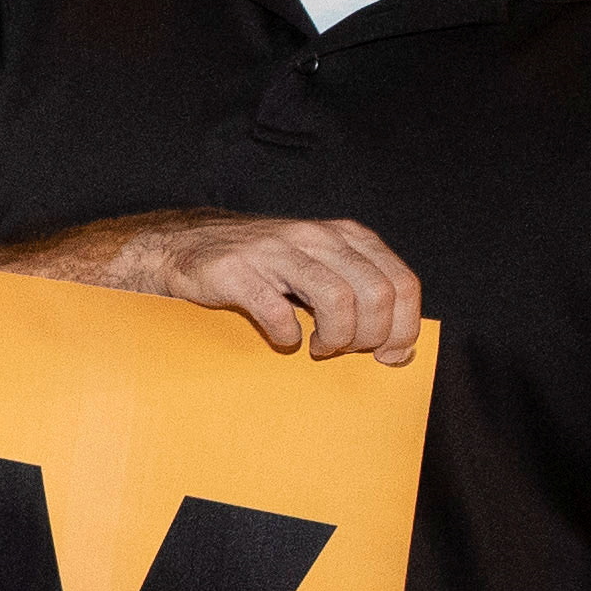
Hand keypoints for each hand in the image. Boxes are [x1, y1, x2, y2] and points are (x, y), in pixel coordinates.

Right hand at [134, 213, 423, 362]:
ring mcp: (275, 251)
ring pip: (338, 300)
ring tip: (318, 348)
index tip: (389, 354)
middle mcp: (316, 237)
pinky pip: (278, 312)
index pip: (401, 282)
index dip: (404, 326)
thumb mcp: (320, 265)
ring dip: (336, 338)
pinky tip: (283, 339)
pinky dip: (287, 335)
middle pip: (376, 294)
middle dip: (369, 336)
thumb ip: (359, 290)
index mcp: (344, 235)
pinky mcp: (237, 271)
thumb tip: (398, 343)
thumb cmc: (263, 266)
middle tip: (346, 351)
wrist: (186, 246)